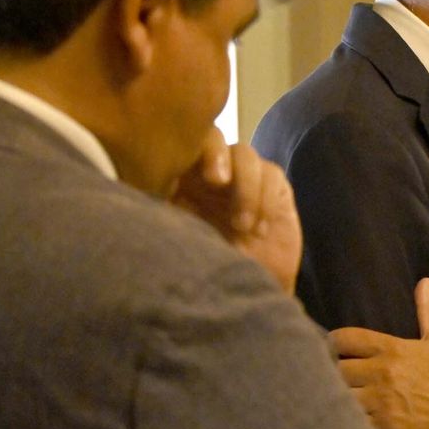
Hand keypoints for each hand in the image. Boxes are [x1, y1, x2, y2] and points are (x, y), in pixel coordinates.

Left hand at [170, 130, 301, 292]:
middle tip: (218, 182)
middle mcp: (209, 173)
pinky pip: (270, 174)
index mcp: (178, 181)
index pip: (178, 147)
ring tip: (243, 226)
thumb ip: (170, 219)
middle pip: (211, 137)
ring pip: (244, 154)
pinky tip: (260, 229)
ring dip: (246, 188)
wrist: (245, 291)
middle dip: (215, 154)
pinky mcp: (271, 185)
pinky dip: (265, 199)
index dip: (184, 151)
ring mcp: (242, 176)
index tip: (189, 178)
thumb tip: (157, 203)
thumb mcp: (182, 245)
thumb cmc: (205, 271)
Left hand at [331, 278, 428, 428]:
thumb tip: (424, 281)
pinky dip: (351, 421)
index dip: (333, 343)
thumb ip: (426, 311)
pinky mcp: (382, 427)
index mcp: (392, 349)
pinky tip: (354, 420)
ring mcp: (381, 401)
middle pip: (335, 369)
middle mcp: (383, 372)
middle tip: (340, 378)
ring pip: (340, 396)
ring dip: (339, 398)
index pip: (344, 338)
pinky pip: (352, 422)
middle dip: (335, 374)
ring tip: (342, 400)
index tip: (334, 350)